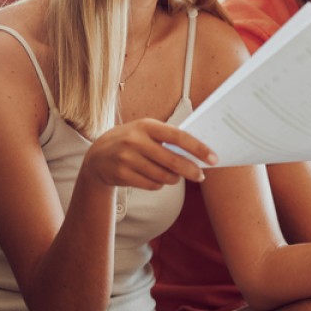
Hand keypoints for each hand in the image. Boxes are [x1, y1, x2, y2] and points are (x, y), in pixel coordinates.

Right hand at [81, 118, 215, 189]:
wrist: (98, 156)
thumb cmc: (132, 142)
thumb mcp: (146, 132)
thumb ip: (168, 139)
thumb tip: (198, 153)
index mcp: (146, 125)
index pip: (178, 136)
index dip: (198, 148)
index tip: (213, 158)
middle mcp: (135, 140)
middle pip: (172, 161)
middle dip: (190, 170)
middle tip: (201, 175)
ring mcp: (127, 158)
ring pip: (163, 176)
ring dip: (174, 179)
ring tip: (175, 176)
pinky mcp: (121, 174)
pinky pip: (152, 185)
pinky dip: (159, 184)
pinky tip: (156, 178)